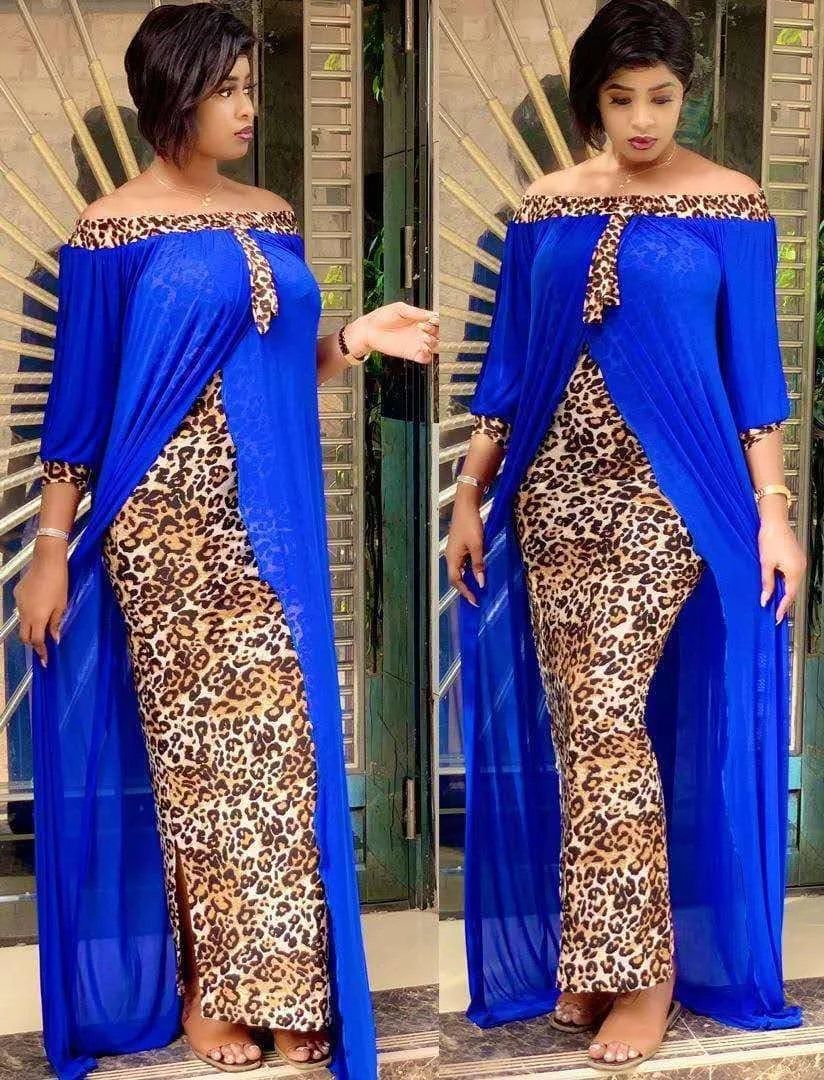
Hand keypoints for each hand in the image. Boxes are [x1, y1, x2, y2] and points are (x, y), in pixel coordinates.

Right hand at [13, 546, 67, 665]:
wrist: (47, 563)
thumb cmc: (59, 583)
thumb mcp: (62, 605)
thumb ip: (56, 623)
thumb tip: (54, 638)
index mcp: (37, 618)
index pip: (36, 641)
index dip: (41, 652)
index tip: (45, 661)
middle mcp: (25, 613)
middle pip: (24, 636)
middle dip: (32, 642)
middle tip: (42, 643)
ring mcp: (19, 604)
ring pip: (22, 622)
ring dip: (30, 626)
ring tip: (42, 621)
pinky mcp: (17, 594)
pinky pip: (21, 608)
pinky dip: (28, 611)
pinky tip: (38, 603)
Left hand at [354, 302, 438, 364]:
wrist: (370, 331)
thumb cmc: (382, 317)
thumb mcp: (399, 308)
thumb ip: (415, 312)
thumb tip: (430, 315)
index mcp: (421, 319)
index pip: (438, 321)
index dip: (440, 321)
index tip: (436, 320)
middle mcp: (421, 331)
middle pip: (440, 335)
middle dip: (438, 332)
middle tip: (426, 329)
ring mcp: (418, 343)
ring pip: (436, 347)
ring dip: (434, 343)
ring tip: (423, 338)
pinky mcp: (412, 354)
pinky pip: (426, 358)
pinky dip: (428, 355)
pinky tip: (422, 349)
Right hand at [445, 501, 484, 605]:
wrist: (466, 506)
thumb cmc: (470, 525)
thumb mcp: (477, 546)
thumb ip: (478, 565)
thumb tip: (480, 582)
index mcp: (452, 558)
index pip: (456, 581)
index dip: (465, 592)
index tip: (474, 601)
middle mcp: (451, 556)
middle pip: (456, 577)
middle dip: (465, 588)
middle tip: (476, 598)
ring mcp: (455, 551)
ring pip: (460, 570)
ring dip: (468, 579)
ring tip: (478, 587)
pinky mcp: (460, 546)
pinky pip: (463, 563)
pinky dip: (470, 570)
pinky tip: (478, 571)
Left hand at [758, 519, 806, 622]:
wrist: (774, 522)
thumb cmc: (769, 540)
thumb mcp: (765, 564)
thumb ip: (766, 583)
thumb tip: (765, 600)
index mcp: (795, 571)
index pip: (789, 595)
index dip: (782, 608)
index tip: (777, 618)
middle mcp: (801, 568)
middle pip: (793, 590)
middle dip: (784, 602)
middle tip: (774, 613)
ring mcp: (801, 562)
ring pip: (792, 582)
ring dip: (784, 591)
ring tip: (774, 601)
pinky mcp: (797, 557)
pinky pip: (792, 574)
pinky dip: (785, 582)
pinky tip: (776, 585)